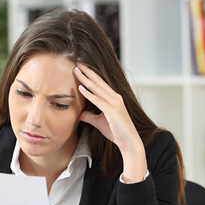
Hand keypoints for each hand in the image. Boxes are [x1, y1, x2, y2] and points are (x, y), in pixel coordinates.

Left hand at [73, 63, 146, 182]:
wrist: (128, 142)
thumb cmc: (116, 132)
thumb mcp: (99, 122)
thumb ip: (90, 116)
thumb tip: (79, 113)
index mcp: (113, 98)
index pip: (99, 84)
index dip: (90, 75)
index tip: (80, 67)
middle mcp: (115, 98)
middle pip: (98, 82)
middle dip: (87, 72)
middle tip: (76, 62)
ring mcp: (115, 104)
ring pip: (97, 89)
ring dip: (86, 79)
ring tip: (76, 71)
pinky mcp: (112, 111)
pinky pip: (98, 101)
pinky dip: (89, 94)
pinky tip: (81, 89)